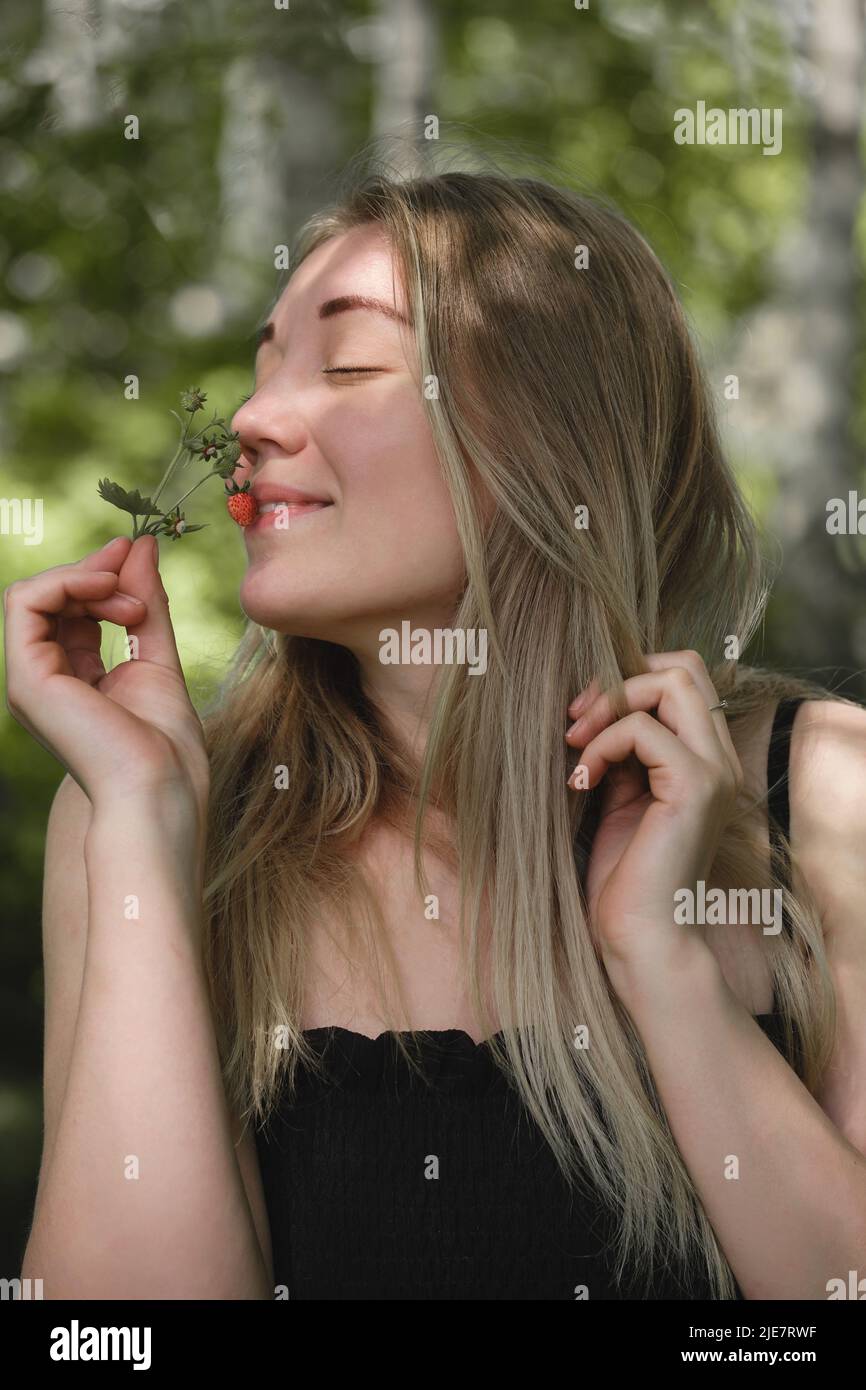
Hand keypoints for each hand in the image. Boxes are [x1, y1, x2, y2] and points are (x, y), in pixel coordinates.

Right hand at [3, 535, 209, 821]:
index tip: (137, 550)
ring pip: (31, 594)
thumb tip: (141, 546)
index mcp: (74, 679)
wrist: (161, 788)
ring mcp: (30, 680)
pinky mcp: (27, 679)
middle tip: (136, 564)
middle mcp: (45, 679)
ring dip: (86, 578)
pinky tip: (107, 592)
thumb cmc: (165, 744)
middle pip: (51, 598)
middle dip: (96, 570)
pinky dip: (67, 583)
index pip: (73, 610)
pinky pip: (25, 603)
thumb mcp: (158, 656)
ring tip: (132, 601)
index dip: (102, 575)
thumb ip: (147, 604)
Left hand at [565, 651, 742, 996]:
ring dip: (609, 704)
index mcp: (705, 760)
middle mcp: (720, 759)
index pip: (682, 679)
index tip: (581, 717)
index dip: (627, 680)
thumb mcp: (617, 798)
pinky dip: (602, 744)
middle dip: (619, 679)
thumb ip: (620, 752)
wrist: (642, 939)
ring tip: (574, 745)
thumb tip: (590, 706)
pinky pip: (643, 728)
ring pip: (672, 683)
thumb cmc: (624, 879)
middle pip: (683, 667)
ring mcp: (714, 771)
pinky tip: (581, 780)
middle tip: (575, 720)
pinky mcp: (694, 787)